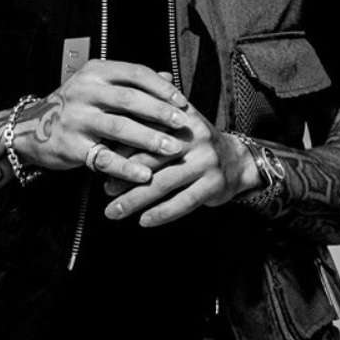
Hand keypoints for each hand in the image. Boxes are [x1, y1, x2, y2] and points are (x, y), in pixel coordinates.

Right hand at [14, 61, 188, 183]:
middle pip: (130, 100)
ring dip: (149, 139)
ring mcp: (76, 118)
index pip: (135, 74)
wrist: (30, 129)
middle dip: (160, 112)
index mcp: (95, 72)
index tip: (183, 102)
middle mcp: (84, 91)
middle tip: (184, 124)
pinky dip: (126, 167)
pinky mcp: (71, 146)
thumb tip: (169, 78)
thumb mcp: (99, 85)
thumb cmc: (76, 106)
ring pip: (119, 127)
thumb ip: (133, 82)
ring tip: (173, 148)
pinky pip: (103, 157)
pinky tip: (145, 174)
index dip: (162, 88)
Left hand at [102, 104, 256, 226]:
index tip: (101, 161)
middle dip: (124, 176)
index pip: (146, 131)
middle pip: (152, 158)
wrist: (238, 160)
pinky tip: (143, 221)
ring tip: (113, 211)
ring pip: (164, 183)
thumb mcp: (178, 125)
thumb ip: (150, 122)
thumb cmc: (195, 145)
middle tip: (105, 189)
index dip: (122, 147)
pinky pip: (183, 202)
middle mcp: (195, 137)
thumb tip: (106, 133)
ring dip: (135, 200)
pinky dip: (162, 213)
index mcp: (182, 118)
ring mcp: (207, 161)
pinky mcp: (214, 184)